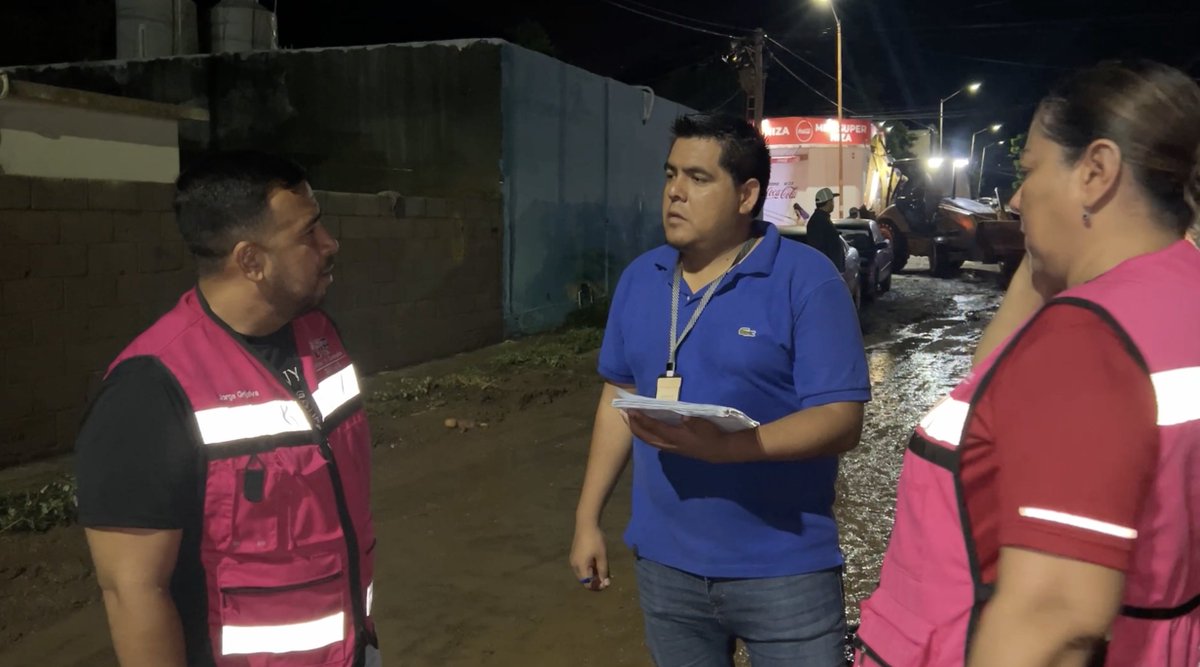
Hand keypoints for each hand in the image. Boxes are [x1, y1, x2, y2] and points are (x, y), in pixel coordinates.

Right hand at [569, 523, 610, 590]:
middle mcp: (574, 566)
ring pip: (582, 574)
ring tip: (601, 569)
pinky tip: (595, 562)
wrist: (586, 525)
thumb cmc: (595, 540)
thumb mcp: (602, 556)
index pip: (587, 584)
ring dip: (591, 575)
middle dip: (595, 581)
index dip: (597, 586)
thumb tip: (605, 583)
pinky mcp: (574, 555)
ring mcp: (573, 560)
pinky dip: (588, 569)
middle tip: (605, 577)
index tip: (606, 583)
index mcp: (580, 567)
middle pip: (584, 580)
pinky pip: (580, 567)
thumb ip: (603, 571)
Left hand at [626, 411, 740, 462]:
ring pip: (649, 441)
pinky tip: (644, 428)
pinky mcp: (674, 448)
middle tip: (622, 413)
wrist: (721, 450)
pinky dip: (646, 434)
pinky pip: (655, 441)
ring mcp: (671, 448)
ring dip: (638, 430)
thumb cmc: (712, 434)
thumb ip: (691, 420)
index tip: (630, 409)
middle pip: (646, 437)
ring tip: (630, 420)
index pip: (653, 427)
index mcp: (676, 437)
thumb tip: (681, 415)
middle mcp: (670, 444)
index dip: (640, 419)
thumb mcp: (703, 424)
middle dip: (633, 425)